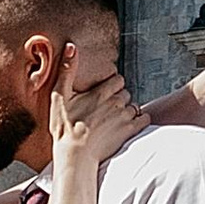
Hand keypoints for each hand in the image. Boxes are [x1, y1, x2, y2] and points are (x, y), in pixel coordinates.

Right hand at [46, 40, 144, 170]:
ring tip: (114, 119)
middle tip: (107, 108)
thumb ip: (67, 70)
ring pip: (134, 105)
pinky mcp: (130, 130)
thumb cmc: (64, 129)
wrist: (75, 156)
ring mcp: (124, 117)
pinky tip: (129, 124)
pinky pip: (144, 118)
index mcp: (100, 93)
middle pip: (126, 92)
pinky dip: (140, 120)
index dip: (111, 86)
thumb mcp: (59, 97)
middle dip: (119, 98)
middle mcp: (115, 102)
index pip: (117, 79)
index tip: (103, 94)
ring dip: (127, 110)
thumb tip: (71, 46)